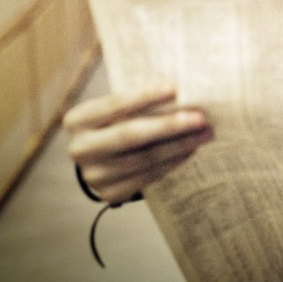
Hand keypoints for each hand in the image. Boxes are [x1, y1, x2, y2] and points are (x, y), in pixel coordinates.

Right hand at [64, 84, 213, 203]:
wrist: (99, 159)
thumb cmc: (115, 122)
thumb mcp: (116, 109)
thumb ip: (139, 101)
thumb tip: (182, 90)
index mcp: (77, 120)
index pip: (114, 104)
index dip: (144, 96)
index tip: (175, 88)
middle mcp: (80, 148)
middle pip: (130, 135)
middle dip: (169, 125)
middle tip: (200, 118)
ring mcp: (94, 174)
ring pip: (144, 158)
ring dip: (180, 145)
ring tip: (205, 133)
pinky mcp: (110, 193)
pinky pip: (149, 176)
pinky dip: (173, 161)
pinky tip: (190, 149)